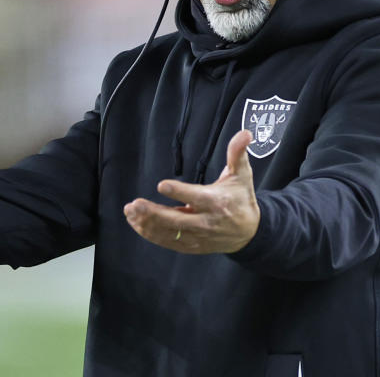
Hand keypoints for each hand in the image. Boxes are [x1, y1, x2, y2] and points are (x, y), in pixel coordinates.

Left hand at [124, 129, 259, 253]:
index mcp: (217, 202)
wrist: (250, 233)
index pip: (196, 197)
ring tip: (130, 212)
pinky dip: (151, 234)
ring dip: (147, 223)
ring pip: (169, 233)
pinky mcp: (192, 246)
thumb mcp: (242, 175)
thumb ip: (237, 153)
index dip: (179, 192)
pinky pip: (168, 242)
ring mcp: (198, 236)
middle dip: (154, 213)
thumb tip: (245, 133)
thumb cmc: (241, 199)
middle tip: (135, 204)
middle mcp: (206, 221)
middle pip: (177, 220)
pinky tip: (136, 223)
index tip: (162, 185)